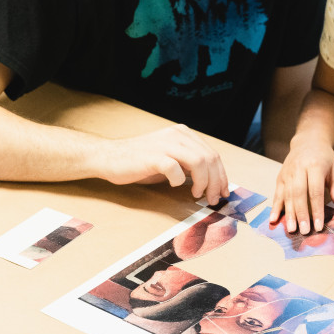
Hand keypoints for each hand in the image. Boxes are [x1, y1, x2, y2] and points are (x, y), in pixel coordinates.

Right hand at [103, 124, 229, 204]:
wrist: (110, 157)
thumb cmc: (140, 162)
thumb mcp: (171, 159)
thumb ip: (189, 165)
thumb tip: (212, 182)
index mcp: (183, 134)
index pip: (212, 154)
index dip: (222, 175)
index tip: (223, 192)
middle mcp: (177, 135)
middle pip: (210, 158)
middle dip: (216, 182)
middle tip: (213, 199)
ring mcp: (165, 144)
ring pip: (199, 162)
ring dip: (203, 183)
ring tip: (197, 195)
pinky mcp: (153, 156)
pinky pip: (175, 168)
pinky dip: (179, 180)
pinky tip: (175, 186)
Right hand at [270, 135, 333, 233]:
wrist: (307, 142)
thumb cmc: (324, 158)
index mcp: (314, 166)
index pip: (315, 191)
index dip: (317, 209)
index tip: (319, 225)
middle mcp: (298, 169)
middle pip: (299, 194)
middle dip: (301, 214)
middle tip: (304, 231)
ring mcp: (287, 173)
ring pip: (287, 195)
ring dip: (288, 214)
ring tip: (291, 229)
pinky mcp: (280, 178)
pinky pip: (277, 194)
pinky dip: (275, 208)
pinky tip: (273, 219)